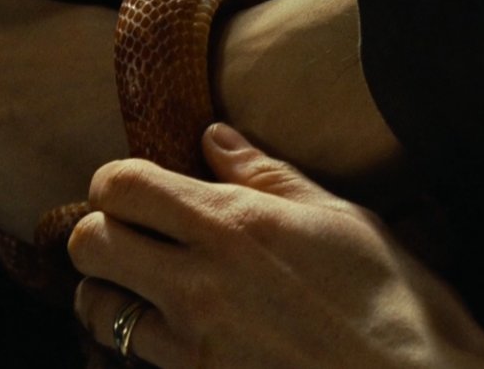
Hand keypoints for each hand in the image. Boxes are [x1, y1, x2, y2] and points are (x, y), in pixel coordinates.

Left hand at [69, 124, 483, 367]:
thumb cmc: (395, 301)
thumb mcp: (340, 219)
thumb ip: (267, 175)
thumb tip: (214, 137)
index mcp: (234, 223)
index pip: (120, 184)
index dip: (116, 184)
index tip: (140, 194)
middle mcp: (200, 281)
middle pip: (88, 243)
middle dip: (99, 236)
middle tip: (132, 242)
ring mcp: (194, 342)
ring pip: (98, 311)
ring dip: (108, 298)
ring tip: (140, 294)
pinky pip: (137, 360)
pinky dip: (140, 346)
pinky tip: (175, 339)